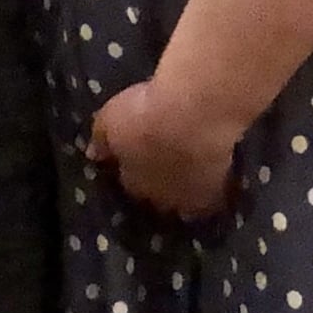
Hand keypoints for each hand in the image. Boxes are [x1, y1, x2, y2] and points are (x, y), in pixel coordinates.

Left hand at [86, 78, 242, 218]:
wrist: (193, 115)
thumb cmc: (143, 116)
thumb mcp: (109, 120)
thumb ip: (100, 139)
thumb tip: (93, 154)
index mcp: (133, 182)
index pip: (129, 183)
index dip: (131, 171)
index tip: (135, 159)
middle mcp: (162, 197)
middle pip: (159, 197)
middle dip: (159, 185)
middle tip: (165, 165)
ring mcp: (192, 196)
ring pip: (189, 198)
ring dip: (189, 185)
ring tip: (193, 167)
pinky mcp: (220, 189)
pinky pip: (217, 190)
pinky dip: (216, 181)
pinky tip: (218, 168)